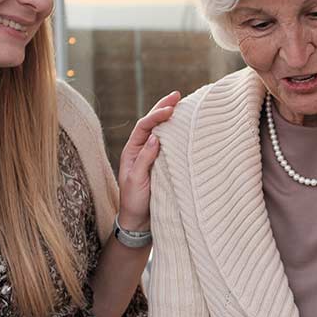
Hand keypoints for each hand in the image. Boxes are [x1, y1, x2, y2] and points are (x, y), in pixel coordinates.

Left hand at [116, 91, 181, 231]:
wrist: (138, 222)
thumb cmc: (134, 202)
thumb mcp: (136, 180)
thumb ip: (145, 158)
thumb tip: (155, 136)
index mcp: (132, 151)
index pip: (145, 126)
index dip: (156, 114)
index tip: (170, 108)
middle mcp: (141, 150)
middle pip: (152, 123)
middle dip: (163, 108)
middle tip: (177, 94)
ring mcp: (152, 156)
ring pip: (161, 132)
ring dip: (170, 118)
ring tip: (182, 104)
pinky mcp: (162, 165)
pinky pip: (169, 145)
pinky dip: (176, 134)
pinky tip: (184, 128)